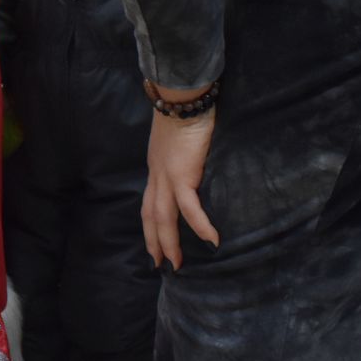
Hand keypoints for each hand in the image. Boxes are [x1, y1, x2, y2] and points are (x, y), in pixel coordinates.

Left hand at [142, 93, 219, 271]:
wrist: (183, 95)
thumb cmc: (187, 109)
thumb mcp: (181, 138)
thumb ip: (185, 154)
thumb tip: (198, 162)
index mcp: (157, 166)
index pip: (149, 201)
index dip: (151, 224)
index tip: (154, 243)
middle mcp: (157, 174)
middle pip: (150, 215)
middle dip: (155, 241)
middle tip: (161, 264)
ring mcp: (167, 175)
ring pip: (163, 217)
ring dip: (169, 242)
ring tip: (177, 263)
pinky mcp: (182, 173)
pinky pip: (190, 207)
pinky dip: (200, 226)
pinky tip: (212, 241)